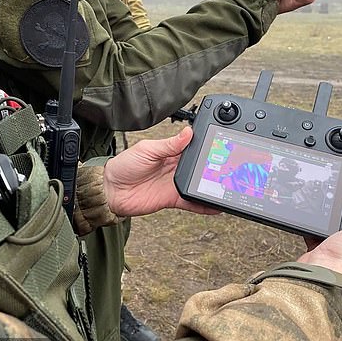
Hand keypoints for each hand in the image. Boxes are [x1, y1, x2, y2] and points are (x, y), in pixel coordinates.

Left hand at [103, 127, 218, 216]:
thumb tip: (189, 132)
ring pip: (199, 185)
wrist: (111, 190)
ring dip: (212, 186)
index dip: (206, 147)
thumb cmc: (124, 166)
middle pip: (200, 167)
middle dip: (214, 168)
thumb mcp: (147, 150)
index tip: (221, 146)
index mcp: (171, 152)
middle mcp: (176, 168)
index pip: (193, 148)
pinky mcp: (173, 199)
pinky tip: (216, 207)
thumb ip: (169, 145)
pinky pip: (192, 202)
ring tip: (227, 186)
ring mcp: (175, 184)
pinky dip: (204, 205)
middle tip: (229, 168)